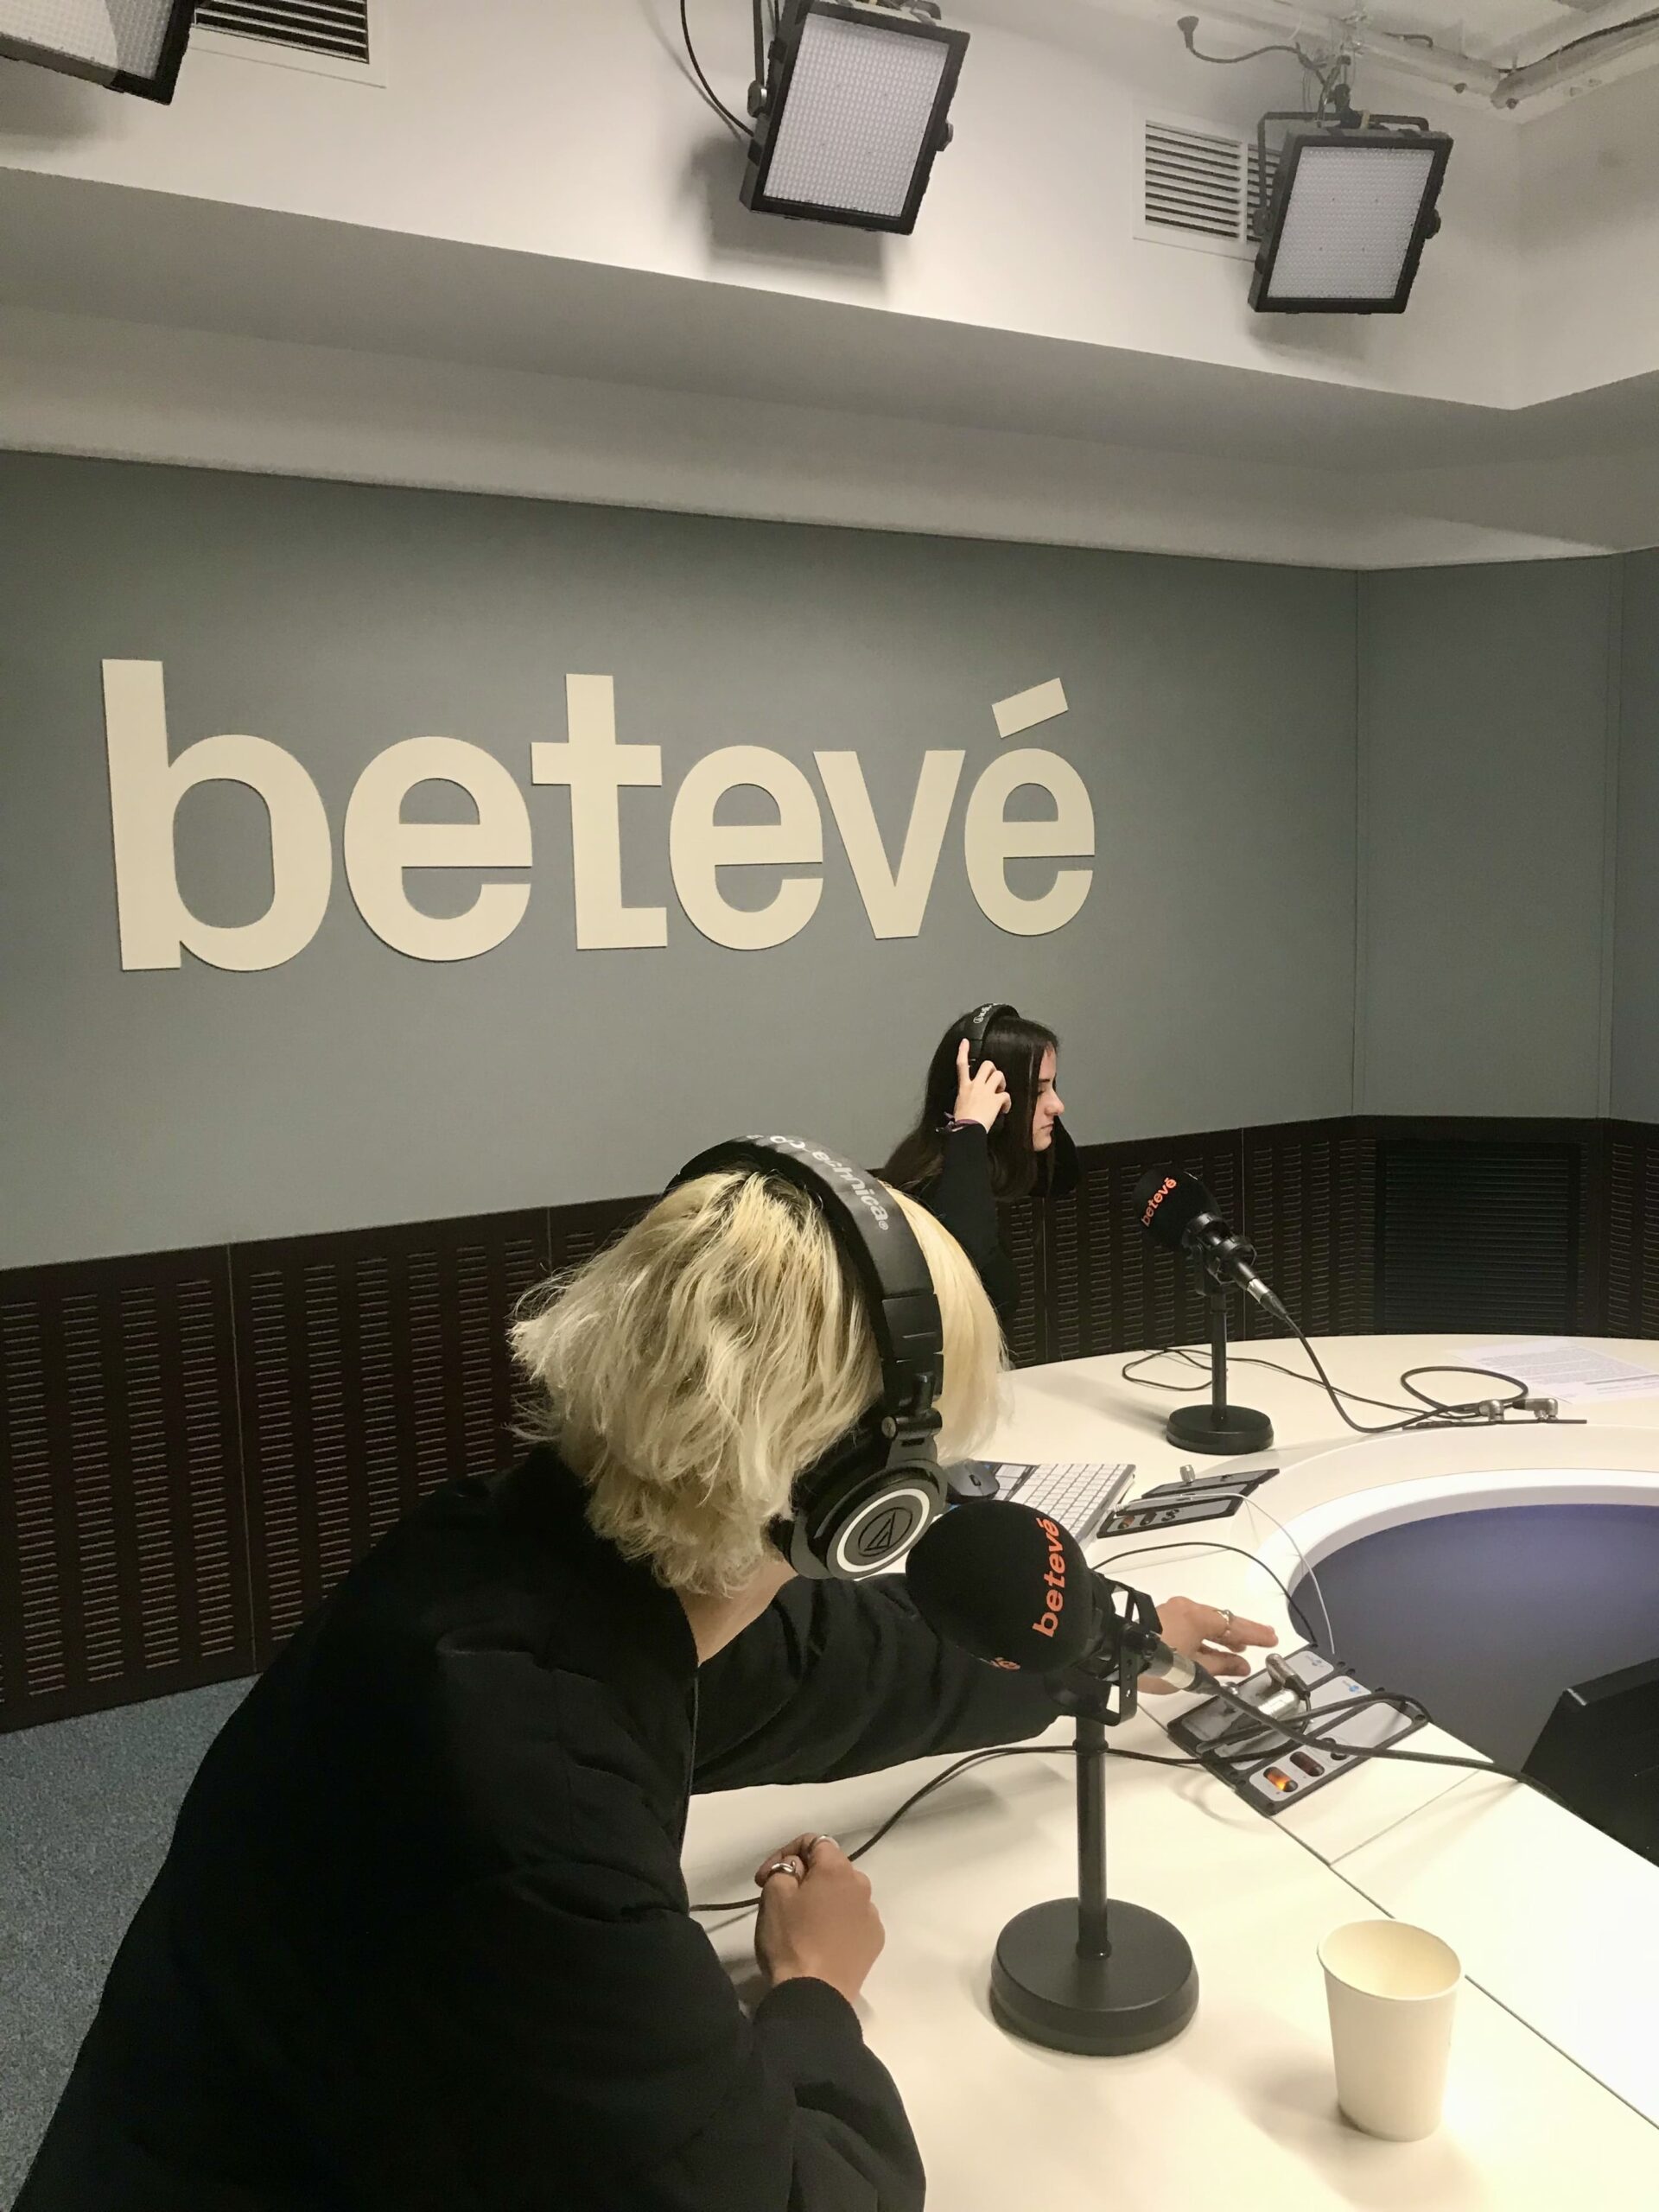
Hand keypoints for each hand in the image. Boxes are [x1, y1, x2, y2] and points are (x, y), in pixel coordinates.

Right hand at [754, 1834, 885, 2006]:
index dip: (785, 1853)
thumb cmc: (791, 1941)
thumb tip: (797, 1870)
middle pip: (830, 1867)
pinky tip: (820, 1939)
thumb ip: (784, 1869)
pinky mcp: (874, 1942)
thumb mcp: (773, 1896)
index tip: (765, 1876)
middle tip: (780, 1896)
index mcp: (838, 1869)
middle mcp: (862, 1886)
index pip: (813, 1841)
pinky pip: (852, 1919)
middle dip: (804, 1875)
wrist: (814, 1997)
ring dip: (822, 1899)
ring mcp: (872, 1916)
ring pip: (843, 1894)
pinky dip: (837, 1921)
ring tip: (801, 1921)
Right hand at [953, 1037, 1009, 1131]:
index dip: (963, 1051)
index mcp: (964, 1087)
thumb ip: (965, 1097)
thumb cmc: (961, 1122)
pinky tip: (1004, 1109)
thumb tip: (968, 1099)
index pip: (961, 1065)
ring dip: (1002, 1082)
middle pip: (986, 1065)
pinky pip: (1006, 1095)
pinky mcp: (996, 1099)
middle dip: (993, 1069)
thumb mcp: (959, 1104)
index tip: (965, 1042)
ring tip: (1001, 1092)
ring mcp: (986, 1091)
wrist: (967, 1130)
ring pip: (999, 1075)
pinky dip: (1007, 1102)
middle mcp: (975, 1085)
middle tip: (995, 1080)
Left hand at [1141, 1598, 1276, 1694]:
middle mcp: (1187, 1609)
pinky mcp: (1161, 1621)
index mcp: (1198, 1617)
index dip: (1256, 1634)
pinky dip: (1206, 1639)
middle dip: (1242, 1634)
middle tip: (1262, 1640)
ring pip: (1206, 1625)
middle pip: (1221, 1622)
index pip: (1235, 1626)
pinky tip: (1212, 1652)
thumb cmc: (1157, 1660)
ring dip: (1223, 1638)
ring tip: (1238, 1651)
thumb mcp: (1193, 1669)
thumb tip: (1240, 1665)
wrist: (1116, 1651)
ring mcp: (1173, 1613)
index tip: (1272, 1638)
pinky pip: (1192, 1628)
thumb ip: (1220, 1666)